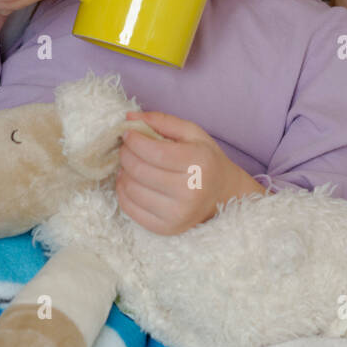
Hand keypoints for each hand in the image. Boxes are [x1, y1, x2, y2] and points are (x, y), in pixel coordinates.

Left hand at [116, 110, 265, 235]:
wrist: (223, 194)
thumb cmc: (205, 160)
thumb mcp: (192, 133)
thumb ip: (162, 121)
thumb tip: (129, 117)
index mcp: (198, 164)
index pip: (154, 152)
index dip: (134, 140)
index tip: (128, 134)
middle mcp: (190, 192)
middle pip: (140, 170)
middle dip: (126, 154)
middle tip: (127, 148)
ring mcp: (178, 214)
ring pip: (131, 190)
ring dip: (123, 173)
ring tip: (130, 165)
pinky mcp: (167, 228)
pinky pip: (130, 209)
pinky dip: (123, 192)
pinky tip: (130, 181)